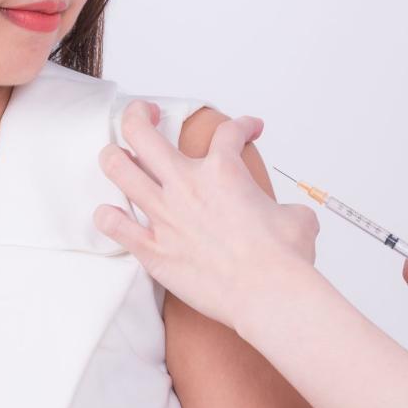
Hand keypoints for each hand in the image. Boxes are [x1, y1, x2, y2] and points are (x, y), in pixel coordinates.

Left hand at [93, 100, 319, 329]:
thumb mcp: (298, 218)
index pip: (227, 133)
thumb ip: (284, 206)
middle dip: (140, 114)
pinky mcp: (153, 249)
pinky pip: (114, 226)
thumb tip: (288, 214)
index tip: (247, 130)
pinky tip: (112, 214)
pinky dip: (109, 217)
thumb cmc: (282, 259)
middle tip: (147, 114)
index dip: (242, 126)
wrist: (268, 293)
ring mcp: (164, 216)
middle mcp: (186, 185)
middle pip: (142, 131)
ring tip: (118, 155)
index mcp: (222, 172)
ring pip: (117, 169)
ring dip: (113, 156)